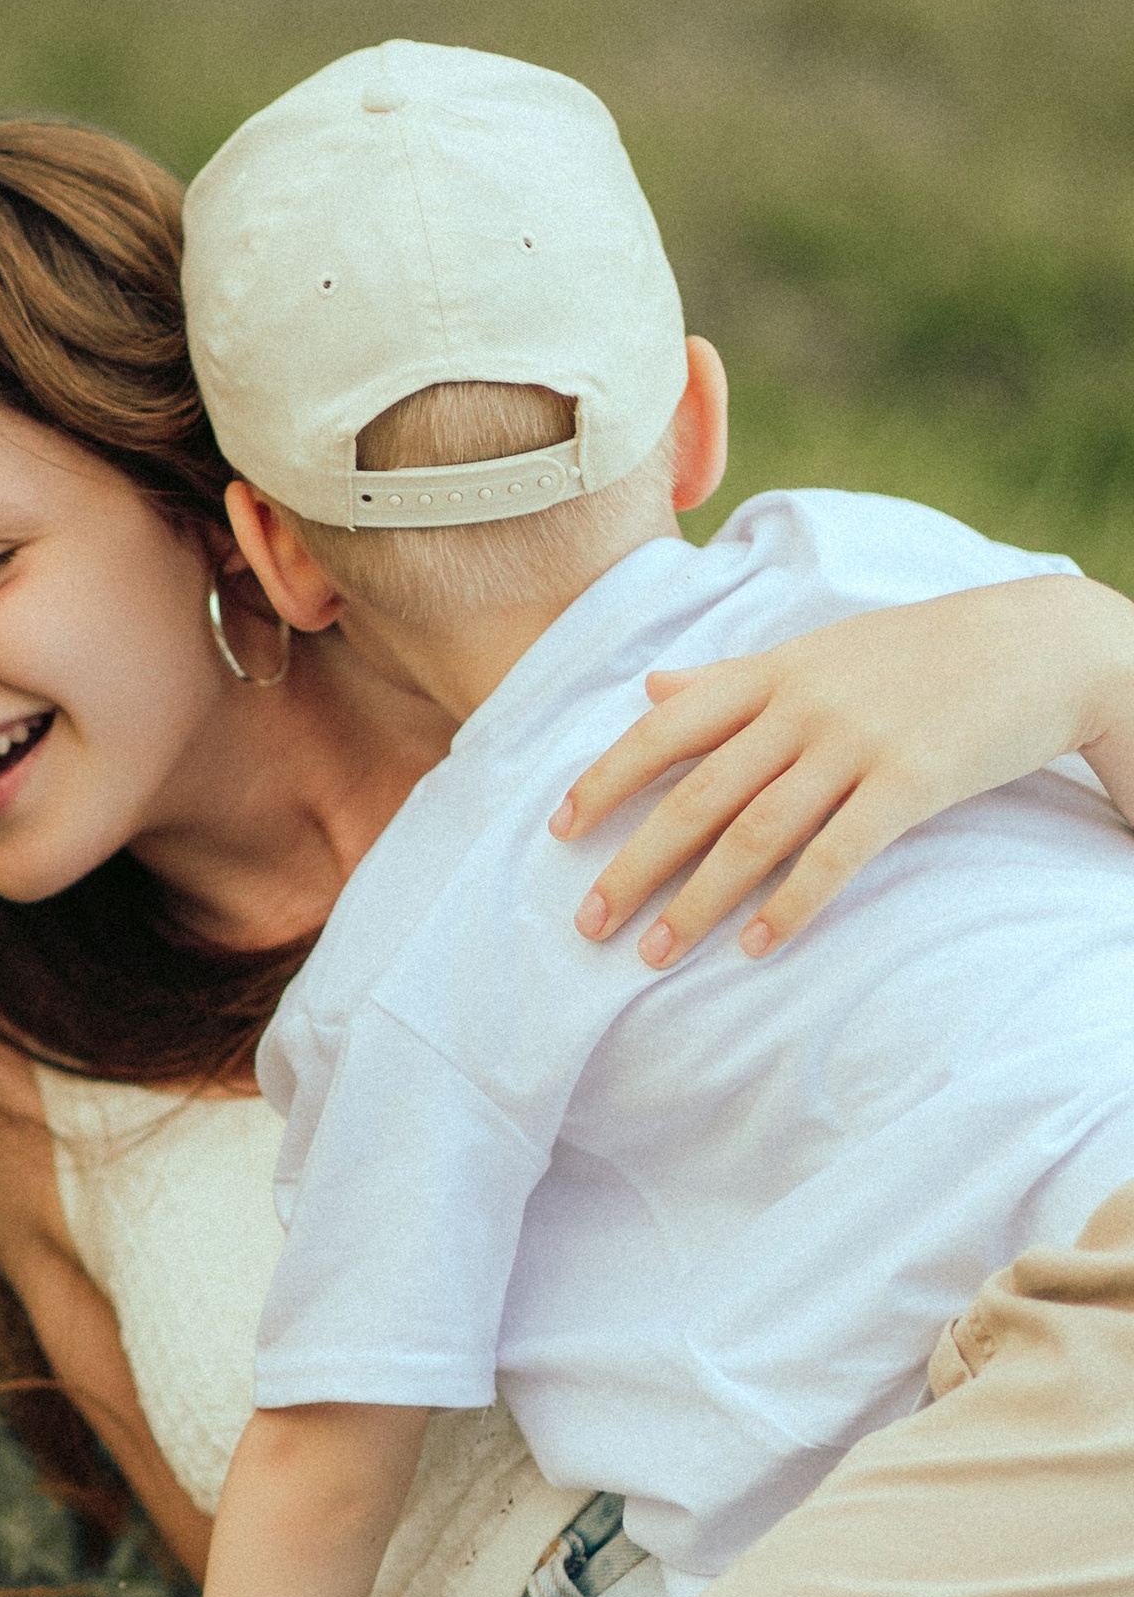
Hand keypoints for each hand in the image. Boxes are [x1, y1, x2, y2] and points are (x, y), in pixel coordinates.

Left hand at [552, 577, 1133, 968]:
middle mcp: (801, 706)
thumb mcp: (816, 650)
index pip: (665, 728)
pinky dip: (790, 904)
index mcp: (771, 671)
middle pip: (696, 793)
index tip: (560, 830)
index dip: (606, 779)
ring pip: (755, 832)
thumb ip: (729, 678)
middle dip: (634, 863)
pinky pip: (835, 855)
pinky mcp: (910, 784)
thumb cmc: (917, 653)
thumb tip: (648, 689)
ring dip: (698, 901)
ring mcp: (855, 745)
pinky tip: (756, 947)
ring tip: (654, 954)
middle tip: (587, 922)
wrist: (1037, 642)